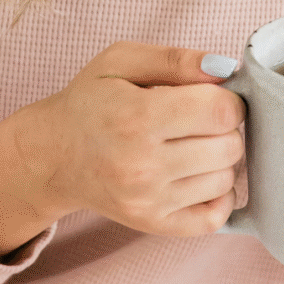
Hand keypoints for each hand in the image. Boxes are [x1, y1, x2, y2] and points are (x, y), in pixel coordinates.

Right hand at [0, 42, 245, 257]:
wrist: (54, 155)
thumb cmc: (91, 102)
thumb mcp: (122, 61)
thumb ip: (176, 59)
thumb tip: (226, 70)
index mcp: (137, 117)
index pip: (222, 112)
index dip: (229, 100)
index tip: (213, 97)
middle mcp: (142, 165)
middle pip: (229, 147)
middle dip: (225, 128)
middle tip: (199, 121)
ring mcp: (148, 200)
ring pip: (226, 179)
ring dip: (219, 160)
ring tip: (191, 146)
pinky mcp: (152, 224)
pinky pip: (215, 217)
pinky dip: (219, 196)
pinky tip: (199, 176)